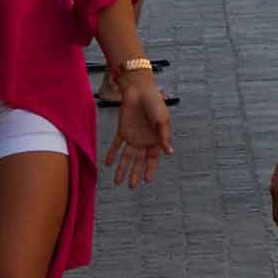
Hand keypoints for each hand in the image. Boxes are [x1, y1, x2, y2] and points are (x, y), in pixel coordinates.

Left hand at [101, 63, 173, 187]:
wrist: (139, 90)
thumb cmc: (154, 103)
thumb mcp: (162, 121)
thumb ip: (164, 137)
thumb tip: (169, 153)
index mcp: (156, 139)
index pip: (152, 159)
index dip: (150, 169)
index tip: (147, 181)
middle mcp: (144, 140)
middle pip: (138, 161)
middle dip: (135, 174)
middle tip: (131, 187)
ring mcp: (132, 136)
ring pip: (126, 156)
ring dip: (122, 168)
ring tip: (117, 182)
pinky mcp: (122, 130)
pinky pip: (116, 145)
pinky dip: (112, 154)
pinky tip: (108, 164)